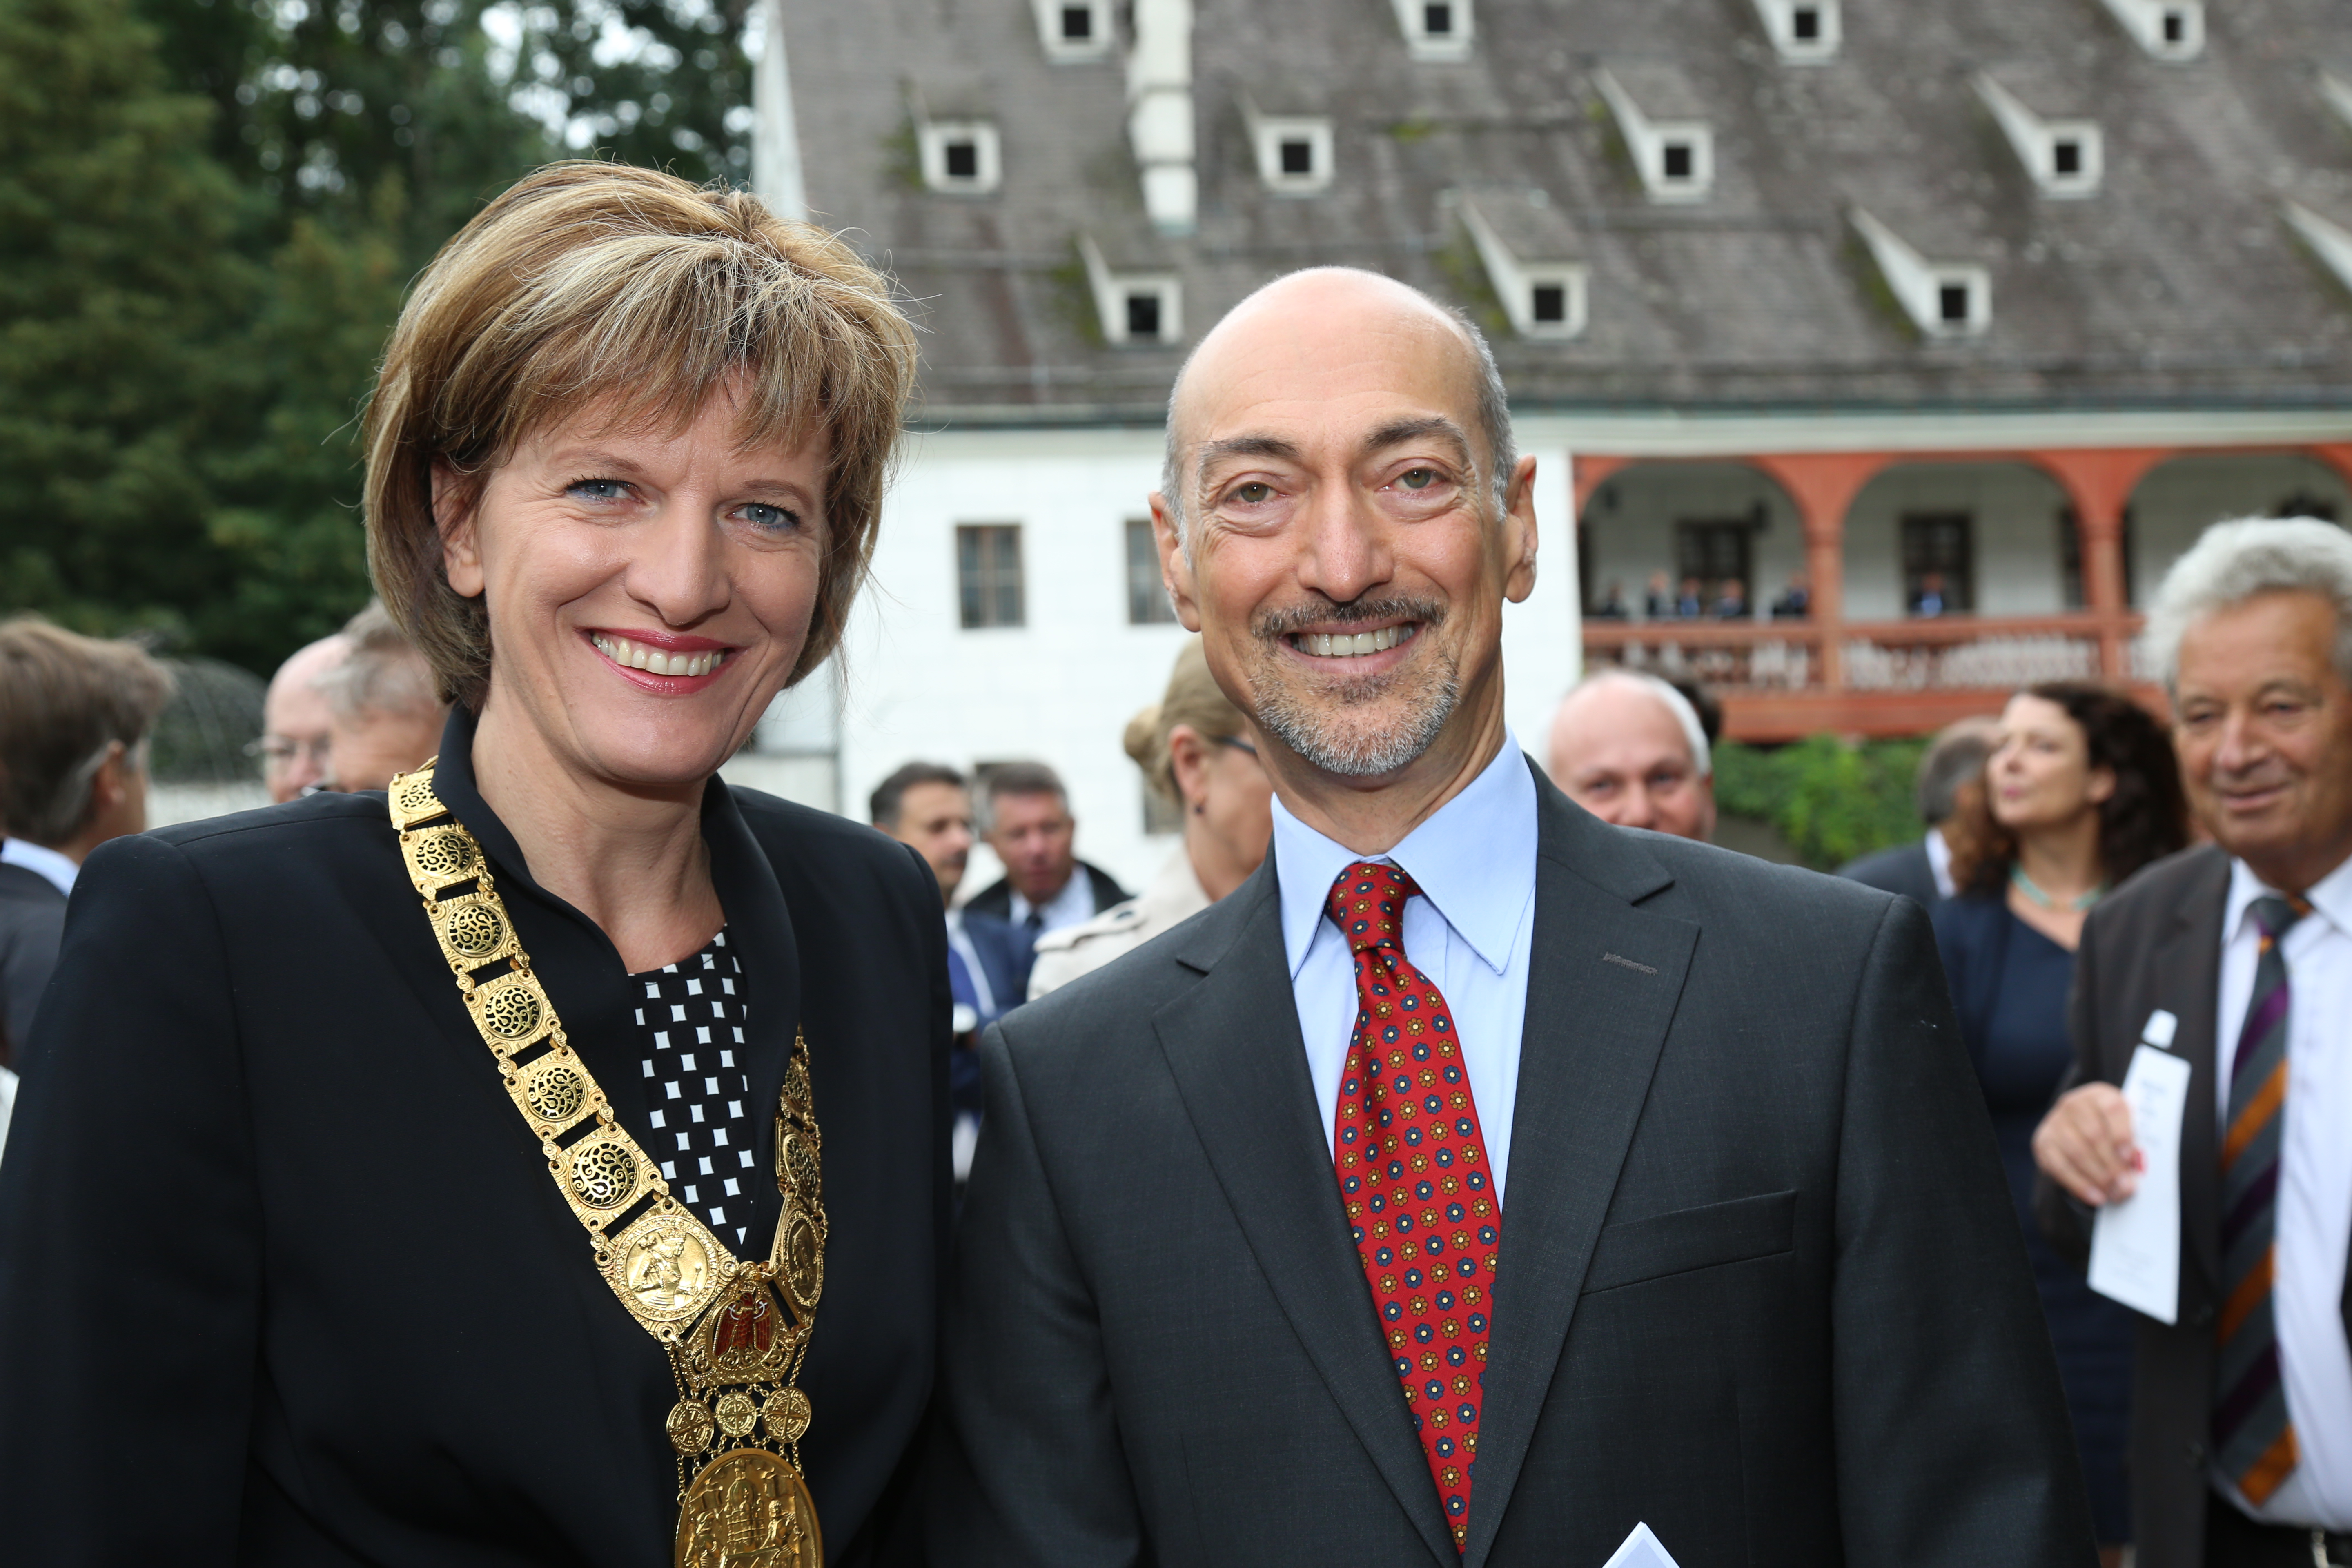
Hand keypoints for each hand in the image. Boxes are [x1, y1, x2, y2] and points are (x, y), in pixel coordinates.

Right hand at [2032, 1083, 2139, 1205]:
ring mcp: (2055, 1122)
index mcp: (2100, 1095)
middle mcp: (2074, 1104)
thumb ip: (2133, 1145)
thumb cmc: (2113, 1131)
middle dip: (2112, 1165)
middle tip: (2127, 1187)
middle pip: (2093, 1135)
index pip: (2111, 1109)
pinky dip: (2079, 1184)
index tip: (2131, 1158)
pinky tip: (2095, 1196)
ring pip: (2076, 1152)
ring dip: (2097, 1177)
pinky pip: (2059, 1167)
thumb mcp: (2127, 1128)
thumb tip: (2134, 1172)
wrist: (2082, 1128)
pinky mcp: (2043, 1142)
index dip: (2122, 1134)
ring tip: (2114, 1194)